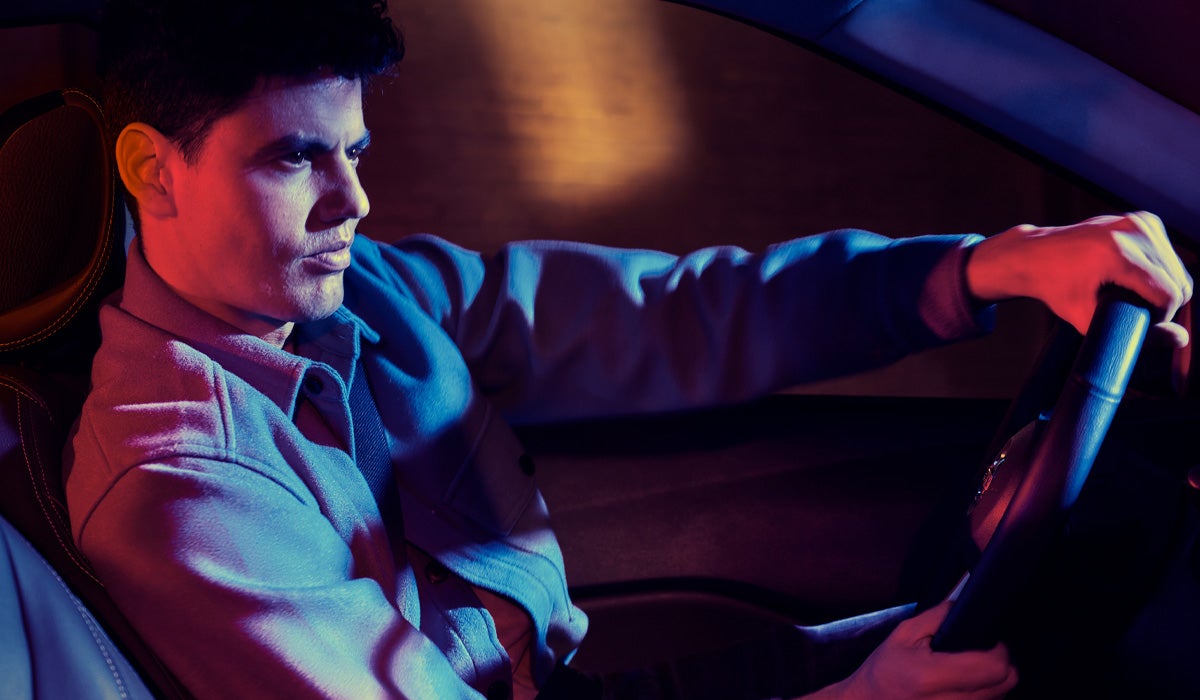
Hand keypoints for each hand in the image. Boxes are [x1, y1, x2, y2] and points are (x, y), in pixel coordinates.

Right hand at [803, 601, 1017, 699]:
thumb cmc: (883, 670)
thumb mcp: (903, 635)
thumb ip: (936, 618)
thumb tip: (964, 604)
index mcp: (933, 677)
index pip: (994, 666)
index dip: (998, 649)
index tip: (986, 640)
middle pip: (1006, 682)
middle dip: (1002, 663)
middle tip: (983, 651)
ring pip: (1002, 695)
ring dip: (995, 679)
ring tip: (972, 668)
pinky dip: (986, 693)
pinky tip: (966, 684)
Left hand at [966, 211, 1192, 346]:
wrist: (1033, 255)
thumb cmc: (1054, 287)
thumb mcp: (1084, 317)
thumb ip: (1133, 332)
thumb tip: (1180, 338)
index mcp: (1117, 254)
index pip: (1169, 292)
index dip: (1161, 317)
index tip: (1140, 323)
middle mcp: (1131, 232)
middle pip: (1178, 280)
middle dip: (1164, 303)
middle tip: (1134, 312)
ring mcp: (1137, 222)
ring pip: (1176, 267)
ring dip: (1164, 287)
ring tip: (1133, 297)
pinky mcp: (1141, 219)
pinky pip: (1167, 253)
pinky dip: (1158, 269)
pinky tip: (1134, 277)